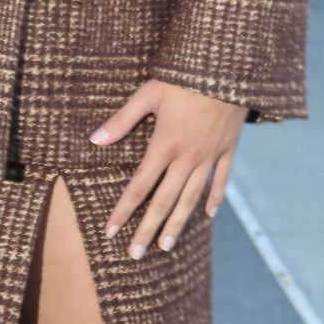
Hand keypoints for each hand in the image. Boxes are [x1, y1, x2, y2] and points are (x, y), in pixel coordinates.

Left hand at [91, 79, 246, 255]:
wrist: (227, 68)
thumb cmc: (184, 77)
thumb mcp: (149, 93)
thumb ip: (122, 119)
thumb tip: (95, 140)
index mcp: (164, 145)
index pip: (139, 187)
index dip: (123, 211)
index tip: (110, 232)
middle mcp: (187, 158)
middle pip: (164, 202)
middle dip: (147, 230)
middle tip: (135, 255)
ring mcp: (209, 156)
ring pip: (191, 198)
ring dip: (177, 224)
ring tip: (166, 246)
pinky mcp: (228, 149)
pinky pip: (221, 180)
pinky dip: (215, 199)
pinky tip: (208, 215)